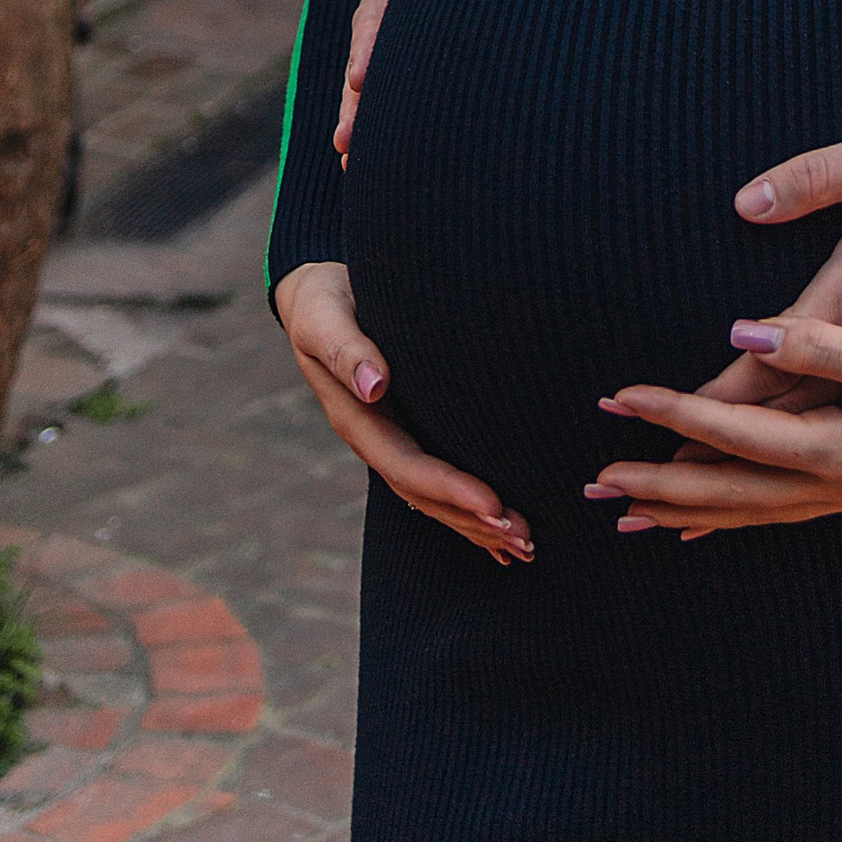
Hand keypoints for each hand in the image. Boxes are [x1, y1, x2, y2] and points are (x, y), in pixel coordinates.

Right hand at [272, 259, 532, 565]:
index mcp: (356, 419)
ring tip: (524, 546)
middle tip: (526, 541)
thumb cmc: (324, 298)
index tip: (494, 504)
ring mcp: (388, 437)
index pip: (408, 467)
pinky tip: (497, 526)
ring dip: (476, 524)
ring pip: (433, 496)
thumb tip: (375, 386)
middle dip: (473, 521)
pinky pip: (436, 478)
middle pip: (425, 495)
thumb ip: (347, 349)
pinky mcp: (405, 427)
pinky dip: (466, 506)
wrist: (315, 295)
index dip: (451, 490)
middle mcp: (374, 438)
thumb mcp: (324, 317)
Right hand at [334, 0, 436, 164]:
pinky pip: (401, 85)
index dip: (366, 46)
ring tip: (352, 168)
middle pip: (368, 59)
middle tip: (346, 145)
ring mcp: (405, 27)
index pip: (376, 13)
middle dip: (355, 103)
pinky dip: (388, 118)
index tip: (358, 80)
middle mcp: (393, 5)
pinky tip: (382, 158)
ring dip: (365, 120)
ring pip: (379, 79)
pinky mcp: (424, 48)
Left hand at [587, 317, 841, 533]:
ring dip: (687, 511)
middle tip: (595, 483)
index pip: (733, 430)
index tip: (618, 401)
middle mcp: (835, 480)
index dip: (672, 414)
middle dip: (658, 485)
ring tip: (631, 516)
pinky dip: (735, 518)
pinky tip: (713, 523)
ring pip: (749, 510)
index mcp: (837, 440)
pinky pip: (778, 512)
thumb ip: (822, 344)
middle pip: (727, 488)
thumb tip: (743, 334)